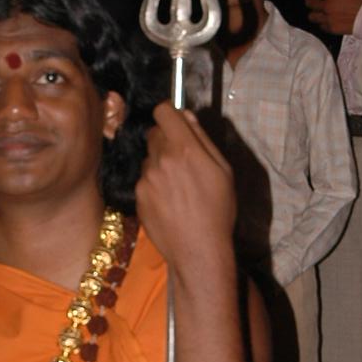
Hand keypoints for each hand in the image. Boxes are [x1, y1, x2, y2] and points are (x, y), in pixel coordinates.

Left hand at [136, 103, 235, 280]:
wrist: (198, 250)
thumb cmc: (218, 211)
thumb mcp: (223, 171)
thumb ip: (203, 139)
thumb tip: (188, 116)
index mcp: (185, 149)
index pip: (163, 111)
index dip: (170, 112)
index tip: (177, 121)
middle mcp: (161, 160)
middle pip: (155, 133)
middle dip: (167, 139)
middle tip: (183, 159)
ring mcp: (146, 178)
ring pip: (149, 158)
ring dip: (160, 164)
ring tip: (179, 188)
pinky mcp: (138, 196)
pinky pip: (144, 180)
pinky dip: (155, 185)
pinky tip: (170, 203)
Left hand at [303, 0, 361, 36]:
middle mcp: (326, 6)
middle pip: (309, 3)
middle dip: (310, 2)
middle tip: (312, 2)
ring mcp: (328, 18)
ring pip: (312, 17)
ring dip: (315, 14)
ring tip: (319, 14)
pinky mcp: (332, 29)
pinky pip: (321, 26)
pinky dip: (323, 24)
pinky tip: (328, 21)